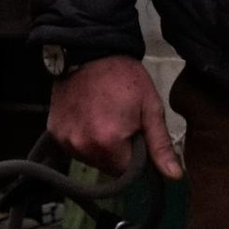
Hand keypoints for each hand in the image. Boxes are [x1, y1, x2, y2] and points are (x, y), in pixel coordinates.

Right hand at [50, 56, 179, 180]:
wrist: (90, 52)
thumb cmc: (124, 77)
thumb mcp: (150, 107)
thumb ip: (160, 145)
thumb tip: (174, 176)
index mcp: (108, 143)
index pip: (127, 172)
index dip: (136, 158)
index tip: (136, 137)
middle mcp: (82, 146)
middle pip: (107, 166)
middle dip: (117, 152)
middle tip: (121, 124)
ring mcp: (65, 140)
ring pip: (90, 158)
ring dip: (99, 147)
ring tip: (103, 119)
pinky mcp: (54, 132)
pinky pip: (74, 147)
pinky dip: (83, 138)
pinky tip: (88, 118)